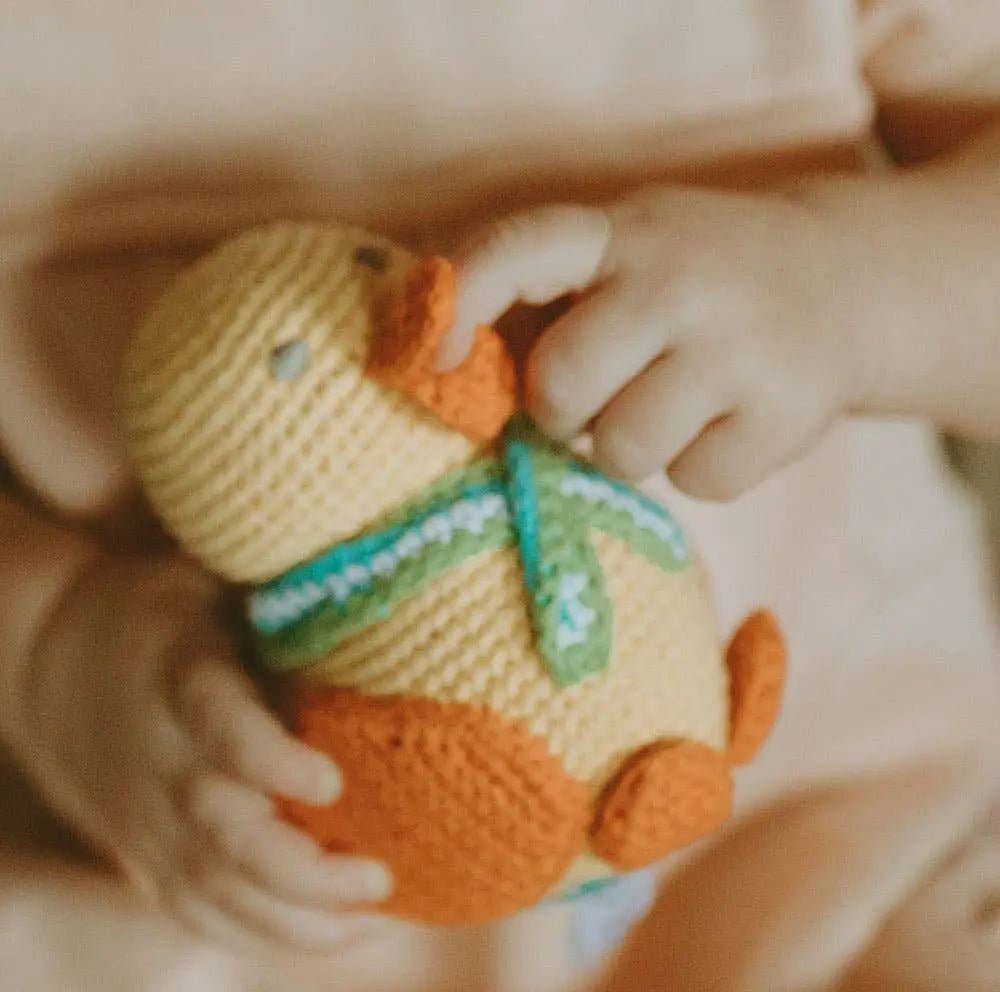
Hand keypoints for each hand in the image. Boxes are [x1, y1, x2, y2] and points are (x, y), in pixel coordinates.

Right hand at [18, 554, 391, 951]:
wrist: (54, 662)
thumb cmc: (168, 615)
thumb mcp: (215, 582)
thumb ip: (284, 603)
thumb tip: (393, 611)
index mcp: (179, 675)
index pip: (219, 725)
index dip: (267, 759)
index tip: (330, 781)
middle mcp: (159, 759)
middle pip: (221, 834)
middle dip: (301, 871)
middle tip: (380, 878)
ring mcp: (146, 820)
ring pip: (215, 892)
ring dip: (297, 921)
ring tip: (377, 919)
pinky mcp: (145, 857)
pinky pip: (202, 915)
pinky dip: (269, 938)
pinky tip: (338, 936)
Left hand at [442, 188, 883, 499]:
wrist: (844, 282)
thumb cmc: (690, 284)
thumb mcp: (624, 256)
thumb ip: (542, 302)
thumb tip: (447, 380)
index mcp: (620, 231)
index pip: (521, 250)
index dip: (462, 302)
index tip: (426, 360)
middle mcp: (680, 278)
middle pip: (561, 384)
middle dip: (561, 410)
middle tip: (597, 394)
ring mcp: (740, 346)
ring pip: (623, 450)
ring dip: (630, 444)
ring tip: (670, 402)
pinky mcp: (787, 413)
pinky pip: (694, 482)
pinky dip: (698, 466)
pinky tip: (726, 418)